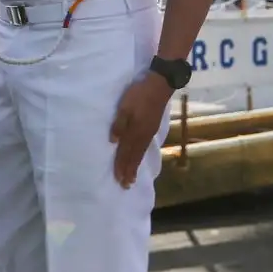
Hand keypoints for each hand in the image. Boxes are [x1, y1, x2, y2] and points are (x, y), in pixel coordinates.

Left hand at [108, 73, 172, 187]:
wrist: (159, 85)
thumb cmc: (138, 95)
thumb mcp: (125, 107)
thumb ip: (119, 124)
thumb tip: (113, 142)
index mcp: (135, 132)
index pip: (125, 152)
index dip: (121, 166)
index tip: (118, 179)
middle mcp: (142, 136)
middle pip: (134, 156)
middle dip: (129, 171)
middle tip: (126, 185)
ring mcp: (149, 132)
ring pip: (140, 153)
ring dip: (135, 166)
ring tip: (132, 177)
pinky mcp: (152, 128)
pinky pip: (145, 147)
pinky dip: (140, 156)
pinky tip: (139, 157)